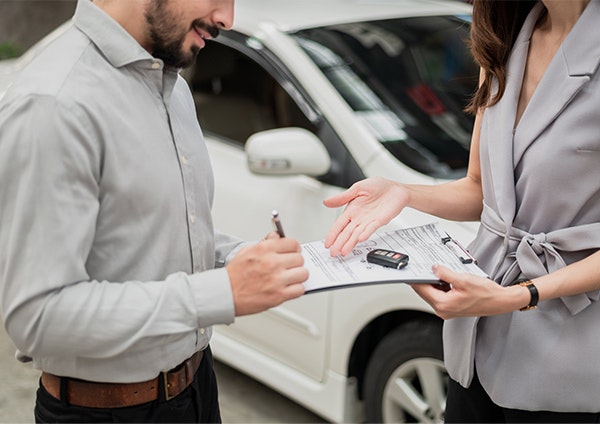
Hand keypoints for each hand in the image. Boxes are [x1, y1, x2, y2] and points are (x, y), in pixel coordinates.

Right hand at [226, 237, 307, 315]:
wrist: (225, 294)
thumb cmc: (234, 275)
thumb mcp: (247, 251)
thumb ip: (265, 243)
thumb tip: (277, 237)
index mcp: (264, 249)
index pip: (292, 243)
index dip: (294, 248)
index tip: (293, 251)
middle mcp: (272, 263)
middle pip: (299, 258)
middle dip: (296, 262)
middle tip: (291, 266)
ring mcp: (276, 279)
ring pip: (303, 273)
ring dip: (298, 276)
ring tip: (291, 277)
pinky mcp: (278, 295)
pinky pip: (300, 289)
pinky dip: (296, 289)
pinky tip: (289, 288)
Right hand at [323, 177, 408, 255]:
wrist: (396, 189)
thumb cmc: (378, 187)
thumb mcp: (357, 188)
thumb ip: (342, 197)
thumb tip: (326, 202)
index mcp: (352, 210)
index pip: (339, 224)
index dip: (332, 234)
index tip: (327, 243)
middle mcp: (359, 218)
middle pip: (346, 233)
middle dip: (339, 243)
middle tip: (333, 253)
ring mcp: (368, 221)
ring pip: (357, 234)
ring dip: (350, 243)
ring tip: (344, 252)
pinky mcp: (379, 221)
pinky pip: (371, 228)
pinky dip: (366, 233)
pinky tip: (360, 238)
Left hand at [410, 265, 524, 318]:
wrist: (500, 301)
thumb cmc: (486, 294)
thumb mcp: (463, 279)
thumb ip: (445, 273)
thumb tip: (434, 268)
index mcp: (443, 304)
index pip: (422, 289)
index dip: (415, 279)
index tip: (410, 271)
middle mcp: (443, 310)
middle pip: (425, 292)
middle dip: (423, 279)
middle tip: (420, 267)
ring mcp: (447, 310)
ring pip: (432, 294)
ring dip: (432, 282)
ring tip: (435, 271)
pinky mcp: (452, 308)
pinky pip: (440, 296)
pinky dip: (440, 287)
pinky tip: (444, 278)